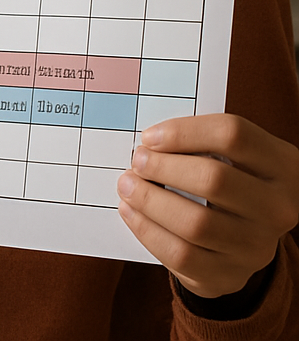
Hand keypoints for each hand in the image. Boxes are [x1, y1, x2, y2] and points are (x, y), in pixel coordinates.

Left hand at [117, 114, 298, 297]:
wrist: (246, 235)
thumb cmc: (228, 179)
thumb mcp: (229, 154)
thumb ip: (197, 142)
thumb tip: (148, 145)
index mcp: (280, 165)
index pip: (233, 135)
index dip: (184, 132)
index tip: (149, 136)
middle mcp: (277, 208)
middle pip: (213, 180)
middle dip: (163, 167)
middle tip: (136, 161)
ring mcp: (257, 247)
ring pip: (196, 223)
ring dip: (150, 201)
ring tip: (127, 185)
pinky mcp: (231, 276)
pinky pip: (182, 256)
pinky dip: (148, 230)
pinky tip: (131, 212)